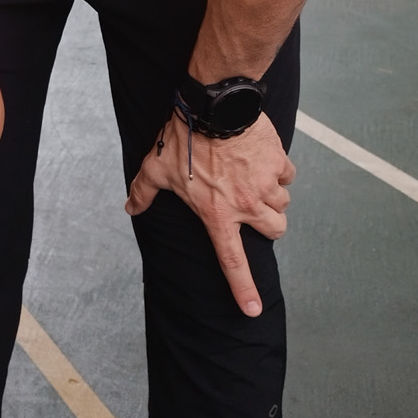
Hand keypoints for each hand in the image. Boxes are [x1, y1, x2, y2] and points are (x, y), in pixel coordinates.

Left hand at [126, 110, 293, 317]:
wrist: (214, 107)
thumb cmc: (184, 139)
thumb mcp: (156, 168)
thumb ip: (143, 192)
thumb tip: (130, 207)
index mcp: (217, 215)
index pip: (232, 261)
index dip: (243, 289)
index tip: (254, 310)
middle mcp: (246, 205)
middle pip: (275, 231)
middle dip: (268, 224)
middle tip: (251, 209)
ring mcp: (266, 185)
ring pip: (282, 204)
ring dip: (272, 196)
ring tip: (252, 179)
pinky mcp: (278, 163)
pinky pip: (287, 176)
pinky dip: (278, 171)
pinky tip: (262, 160)